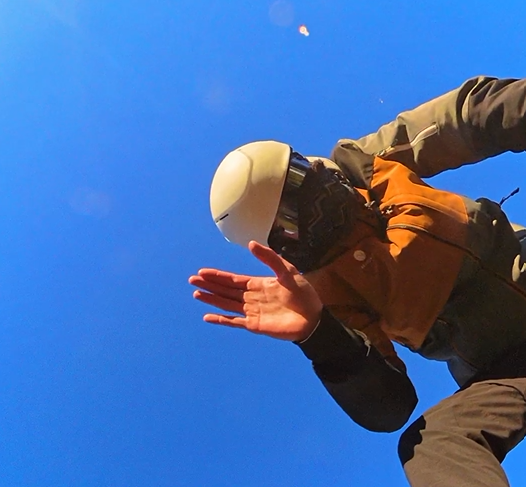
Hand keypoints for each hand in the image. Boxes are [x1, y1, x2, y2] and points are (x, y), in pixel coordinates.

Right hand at [189, 241, 322, 341]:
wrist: (314, 318)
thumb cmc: (304, 294)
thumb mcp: (288, 271)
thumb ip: (270, 258)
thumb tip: (251, 244)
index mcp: (259, 284)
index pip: (233, 279)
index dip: (218, 276)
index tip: (203, 272)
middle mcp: (252, 298)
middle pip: (226, 291)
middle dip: (210, 285)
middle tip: (192, 280)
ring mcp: (252, 312)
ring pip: (227, 304)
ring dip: (212, 299)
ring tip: (196, 294)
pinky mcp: (255, 325)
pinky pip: (234, 322)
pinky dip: (221, 319)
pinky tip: (208, 317)